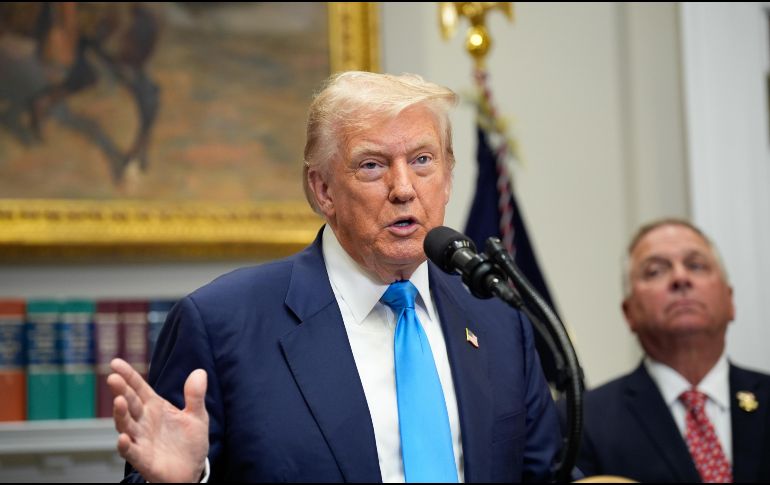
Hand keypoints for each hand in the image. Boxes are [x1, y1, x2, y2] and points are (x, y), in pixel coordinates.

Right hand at [107, 358, 209, 482]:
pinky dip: (125, 445)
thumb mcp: (197, 416)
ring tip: (119, 401)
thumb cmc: (189, 443)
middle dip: (121, 390)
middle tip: (114, 378)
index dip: (128, 376)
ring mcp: (141, 439)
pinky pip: (131, 451)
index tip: (115, 362)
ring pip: (126, 424)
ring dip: (120, 414)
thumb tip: (200, 371)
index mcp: (155, 407)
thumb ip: (195, 395)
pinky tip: (122, 437)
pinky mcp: (143, 458)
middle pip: (130, 403)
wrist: (192, 471)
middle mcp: (144, 421)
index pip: (139, 388)